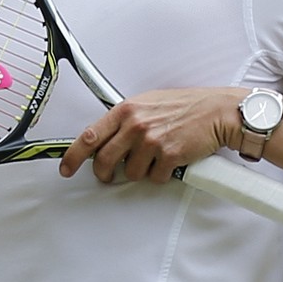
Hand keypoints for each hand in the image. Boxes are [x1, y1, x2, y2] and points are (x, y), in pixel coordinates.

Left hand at [58, 88, 241, 183]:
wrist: (215, 111)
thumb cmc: (185, 106)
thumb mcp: (148, 103)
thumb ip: (125, 119)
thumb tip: (107, 140)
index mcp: (126, 110)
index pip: (89, 136)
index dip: (73, 156)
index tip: (66, 168)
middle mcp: (135, 125)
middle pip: (105, 161)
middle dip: (106, 173)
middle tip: (111, 175)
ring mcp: (151, 141)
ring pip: (131, 173)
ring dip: (142, 171)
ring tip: (155, 157)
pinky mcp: (168, 156)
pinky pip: (155, 178)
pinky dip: (162, 174)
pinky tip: (171, 161)